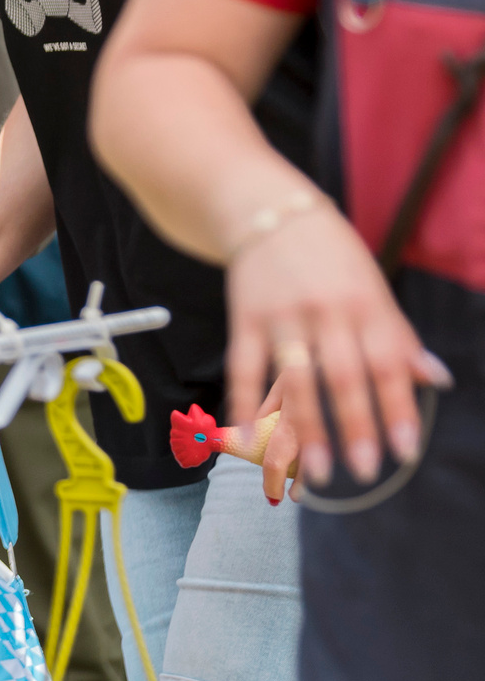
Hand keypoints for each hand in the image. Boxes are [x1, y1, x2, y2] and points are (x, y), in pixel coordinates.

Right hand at [224, 202, 437, 487]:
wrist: (266, 209)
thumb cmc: (329, 254)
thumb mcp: (372, 286)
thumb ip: (399, 335)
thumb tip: (436, 378)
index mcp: (365, 303)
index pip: (387, 364)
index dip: (397, 409)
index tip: (405, 450)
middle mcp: (325, 310)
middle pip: (342, 376)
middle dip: (355, 426)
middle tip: (364, 470)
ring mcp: (281, 314)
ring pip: (294, 378)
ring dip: (305, 427)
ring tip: (315, 471)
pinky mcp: (244, 316)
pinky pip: (244, 366)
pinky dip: (244, 402)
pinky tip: (247, 435)